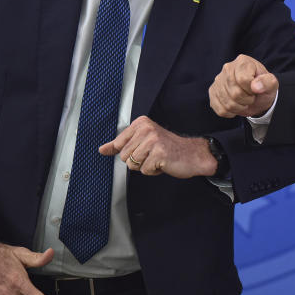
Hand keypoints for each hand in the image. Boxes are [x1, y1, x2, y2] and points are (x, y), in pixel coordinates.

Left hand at [99, 115, 216, 177]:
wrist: (193, 154)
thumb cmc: (168, 148)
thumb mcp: (143, 142)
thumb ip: (121, 145)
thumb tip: (102, 149)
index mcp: (141, 123)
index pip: (119, 144)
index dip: (131, 152)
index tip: (145, 148)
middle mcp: (146, 129)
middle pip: (124, 156)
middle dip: (138, 161)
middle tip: (154, 154)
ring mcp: (153, 141)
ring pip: (133, 164)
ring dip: (145, 166)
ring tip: (158, 159)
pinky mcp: (159, 153)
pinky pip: (144, 170)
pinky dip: (153, 171)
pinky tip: (163, 163)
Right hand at [209, 54, 278, 117]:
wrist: (256, 95)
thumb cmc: (263, 86)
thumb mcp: (272, 83)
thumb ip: (268, 82)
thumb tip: (255, 86)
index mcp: (242, 62)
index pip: (243, 80)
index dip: (252, 90)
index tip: (256, 89)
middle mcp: (227, 68)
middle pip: (235, 93)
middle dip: (247, 99)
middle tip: (251, 96)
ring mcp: (218, 80)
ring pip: (227, 103)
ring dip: (240, 107)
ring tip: (244, 101)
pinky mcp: (212, 92)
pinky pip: (220, 110)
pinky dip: (231, 112)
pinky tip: (236, 105)